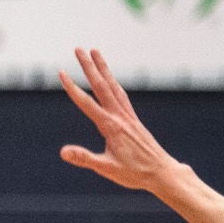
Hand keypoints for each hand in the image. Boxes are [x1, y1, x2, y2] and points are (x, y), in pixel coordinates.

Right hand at [58, 48, 184, 192]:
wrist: (161, 172)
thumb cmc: (134, 173)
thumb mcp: (106, 169)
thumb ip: (84, 158)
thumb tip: (63, 152)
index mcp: (111, 126)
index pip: (87, 103)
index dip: (73, 88)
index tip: (62, 73)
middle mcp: (120, 116)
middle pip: (101, 85)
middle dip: (89, 66)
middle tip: (78, 48)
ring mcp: (128, 116)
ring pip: (113, 86)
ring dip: (103, 68)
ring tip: (95, 52)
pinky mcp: (132, 119)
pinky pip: (121, 94)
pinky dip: (113, 82)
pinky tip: (111, 79)